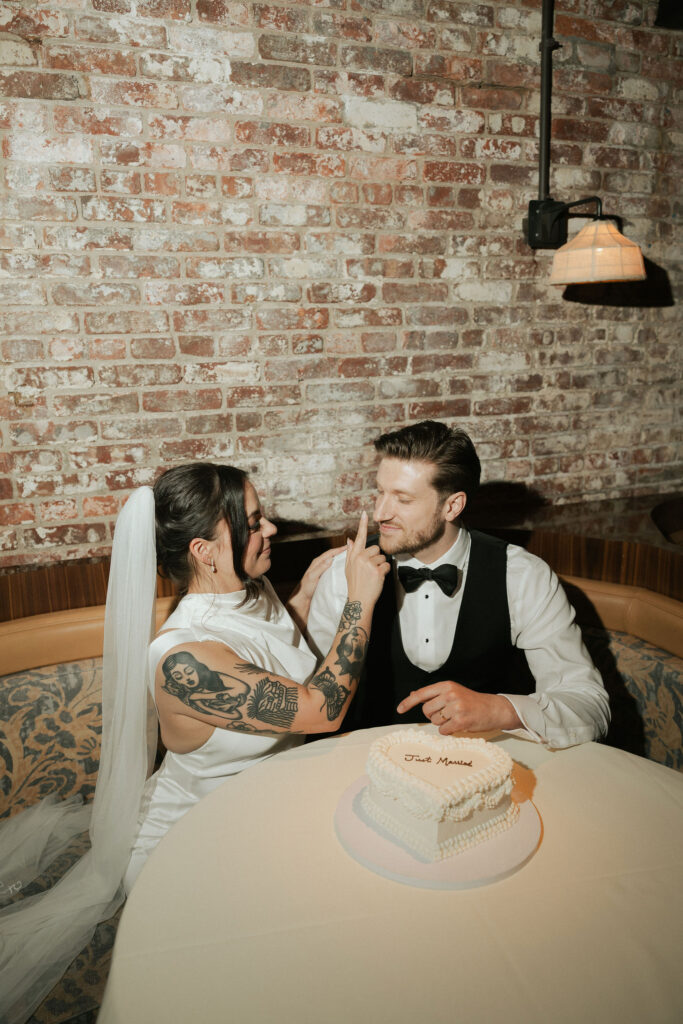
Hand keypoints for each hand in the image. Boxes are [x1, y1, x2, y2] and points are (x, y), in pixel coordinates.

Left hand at [296, 545, 346, 601]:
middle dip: (341, 551)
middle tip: (351, 549)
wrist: (304, 596)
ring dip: (340, 557)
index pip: (329, 553)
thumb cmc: (307, 587)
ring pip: (333, 560)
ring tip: (349, 556)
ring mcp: (322, 569)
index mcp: (317, 562)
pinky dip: (339, 564)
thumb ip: (320, 568)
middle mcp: (320, 564)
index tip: (347, 546)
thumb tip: (330, 559)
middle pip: (332, 554)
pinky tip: (343, 566)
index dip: (339, 549)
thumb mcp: (313, 577)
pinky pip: (333, 566)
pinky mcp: (324, 574)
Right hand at [344, 511, 389, 607]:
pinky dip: (385, 572)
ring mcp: (368, 564)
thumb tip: (350, 540)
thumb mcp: (349, 568)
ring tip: (373, 575)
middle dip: (376, 558)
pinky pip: (387, 565)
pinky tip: (378, 578)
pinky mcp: (377, 570)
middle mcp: (360, 557)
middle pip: (376, 549)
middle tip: (370, 570)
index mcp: (354, 556)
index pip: (359, 537)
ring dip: (381, 566)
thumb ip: (350, 553)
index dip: (362, 525)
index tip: (365, 514)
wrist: (359, 600)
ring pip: (382, 557)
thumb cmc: (355, 584)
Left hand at [396, 680, 521, 734]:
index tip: (400, 709)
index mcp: (447, 685)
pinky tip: (458, 725)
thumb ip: (434, 694)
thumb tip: (413, 695)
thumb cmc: (472, 701)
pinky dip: (448, 731)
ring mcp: (456, 707)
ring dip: (443, 723)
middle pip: (427, 711)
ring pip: (435, 721)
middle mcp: (450, 694)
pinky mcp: (461, 721)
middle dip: (433, 715)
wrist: (493, 709)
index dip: (408, 702)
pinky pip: (443, 730)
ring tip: (456, 717)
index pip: (422, 694)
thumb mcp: (453, 691)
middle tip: (447, 713)